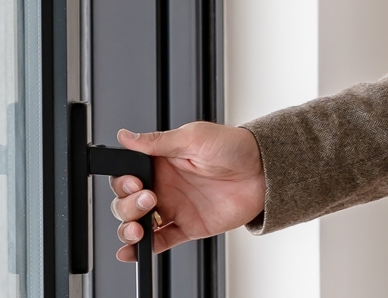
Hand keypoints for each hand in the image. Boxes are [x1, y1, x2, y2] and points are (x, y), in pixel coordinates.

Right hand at [108, 122, 265, 261]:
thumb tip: (125, 136)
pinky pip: (161, 241)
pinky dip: (144, 249)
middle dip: (127, 206)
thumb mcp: (194, 137)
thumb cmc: (234, 147)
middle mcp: (164, 186)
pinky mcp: (188, 227)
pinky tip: (134, 251)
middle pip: (127, 202)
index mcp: (160, 163)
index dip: (123, 183)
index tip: (134, 182)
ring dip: (129, 228)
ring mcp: (175, 208)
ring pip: (139, 224)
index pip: (126, 177)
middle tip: (149, 198)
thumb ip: (157, 142)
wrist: (264, 170)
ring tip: (138, 228)